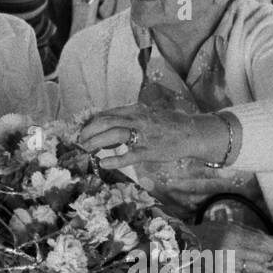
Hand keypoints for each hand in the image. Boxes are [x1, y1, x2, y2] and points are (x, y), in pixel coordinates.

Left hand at [79, 104, 220, 168]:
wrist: (192, 132)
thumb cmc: (168, 124)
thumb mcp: (147, 114)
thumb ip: (129, 117)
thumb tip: (107, 123)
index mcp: (136, 110)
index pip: (107, 113)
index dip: (91, 122)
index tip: (82, 130)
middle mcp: (138, 119)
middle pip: (105, 121)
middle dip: (88, 131)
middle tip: (80, 140)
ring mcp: (144, 135)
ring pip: (114, 134)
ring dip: (95, 142)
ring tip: (86, 149)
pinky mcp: (150, 151)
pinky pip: (129, 156)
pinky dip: (114, 159)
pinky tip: (103, 163)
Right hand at [191, 220, 272, 272]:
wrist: (182, 248)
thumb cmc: (207, 234)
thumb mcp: (227, 226)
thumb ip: (251, 232)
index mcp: (231, 236)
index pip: (261, 243)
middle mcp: (230, 252)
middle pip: (261, 258)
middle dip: (266, 256)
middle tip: (267, 253)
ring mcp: (226, 267)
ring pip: (254, 269)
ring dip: (256, 264)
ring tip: (248, 257)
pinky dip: (244, 270)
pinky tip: (236, 263)